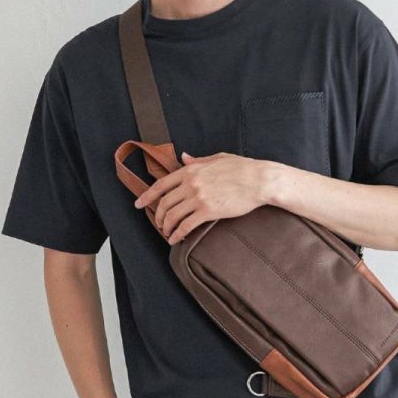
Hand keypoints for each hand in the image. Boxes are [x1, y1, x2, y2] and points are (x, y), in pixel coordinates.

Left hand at [133, 151, 271, 244]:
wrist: (259, 179)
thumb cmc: (242, 168)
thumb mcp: (217, 158)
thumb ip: (197, 160)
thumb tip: (183, 157)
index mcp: (191, 170)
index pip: (161, 184)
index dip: (147, 196)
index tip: (139, 204)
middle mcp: (190, 183)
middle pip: (164, 203)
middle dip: (158, 216)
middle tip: (159, 224)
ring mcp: (198, 198)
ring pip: (172, 216)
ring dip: (166, 227)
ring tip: (167, 234)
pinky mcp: (208, 211)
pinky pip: (186, 225)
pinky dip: (177, 234)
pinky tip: (175, 240)